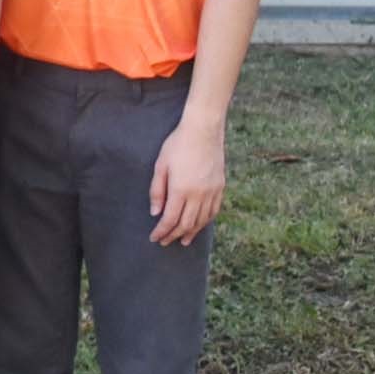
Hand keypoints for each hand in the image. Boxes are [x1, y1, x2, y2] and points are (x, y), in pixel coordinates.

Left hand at [149, 111, 228, 247]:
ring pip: (202, 220)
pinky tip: (199, 226)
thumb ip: (157, 191)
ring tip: (182, 241)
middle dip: (173, 235)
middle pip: (186, 224)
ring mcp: (212, 192)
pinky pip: (214, 211)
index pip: (170, 219)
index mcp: (181, 190)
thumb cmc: (177, 146)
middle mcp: (198, 194)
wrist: (203, 131)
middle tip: (164, 242)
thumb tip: (156, 213)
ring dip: (191, 232)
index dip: (162, 232)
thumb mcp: (160, 166)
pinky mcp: (220, 187)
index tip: (154, 238)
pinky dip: (205, 222)